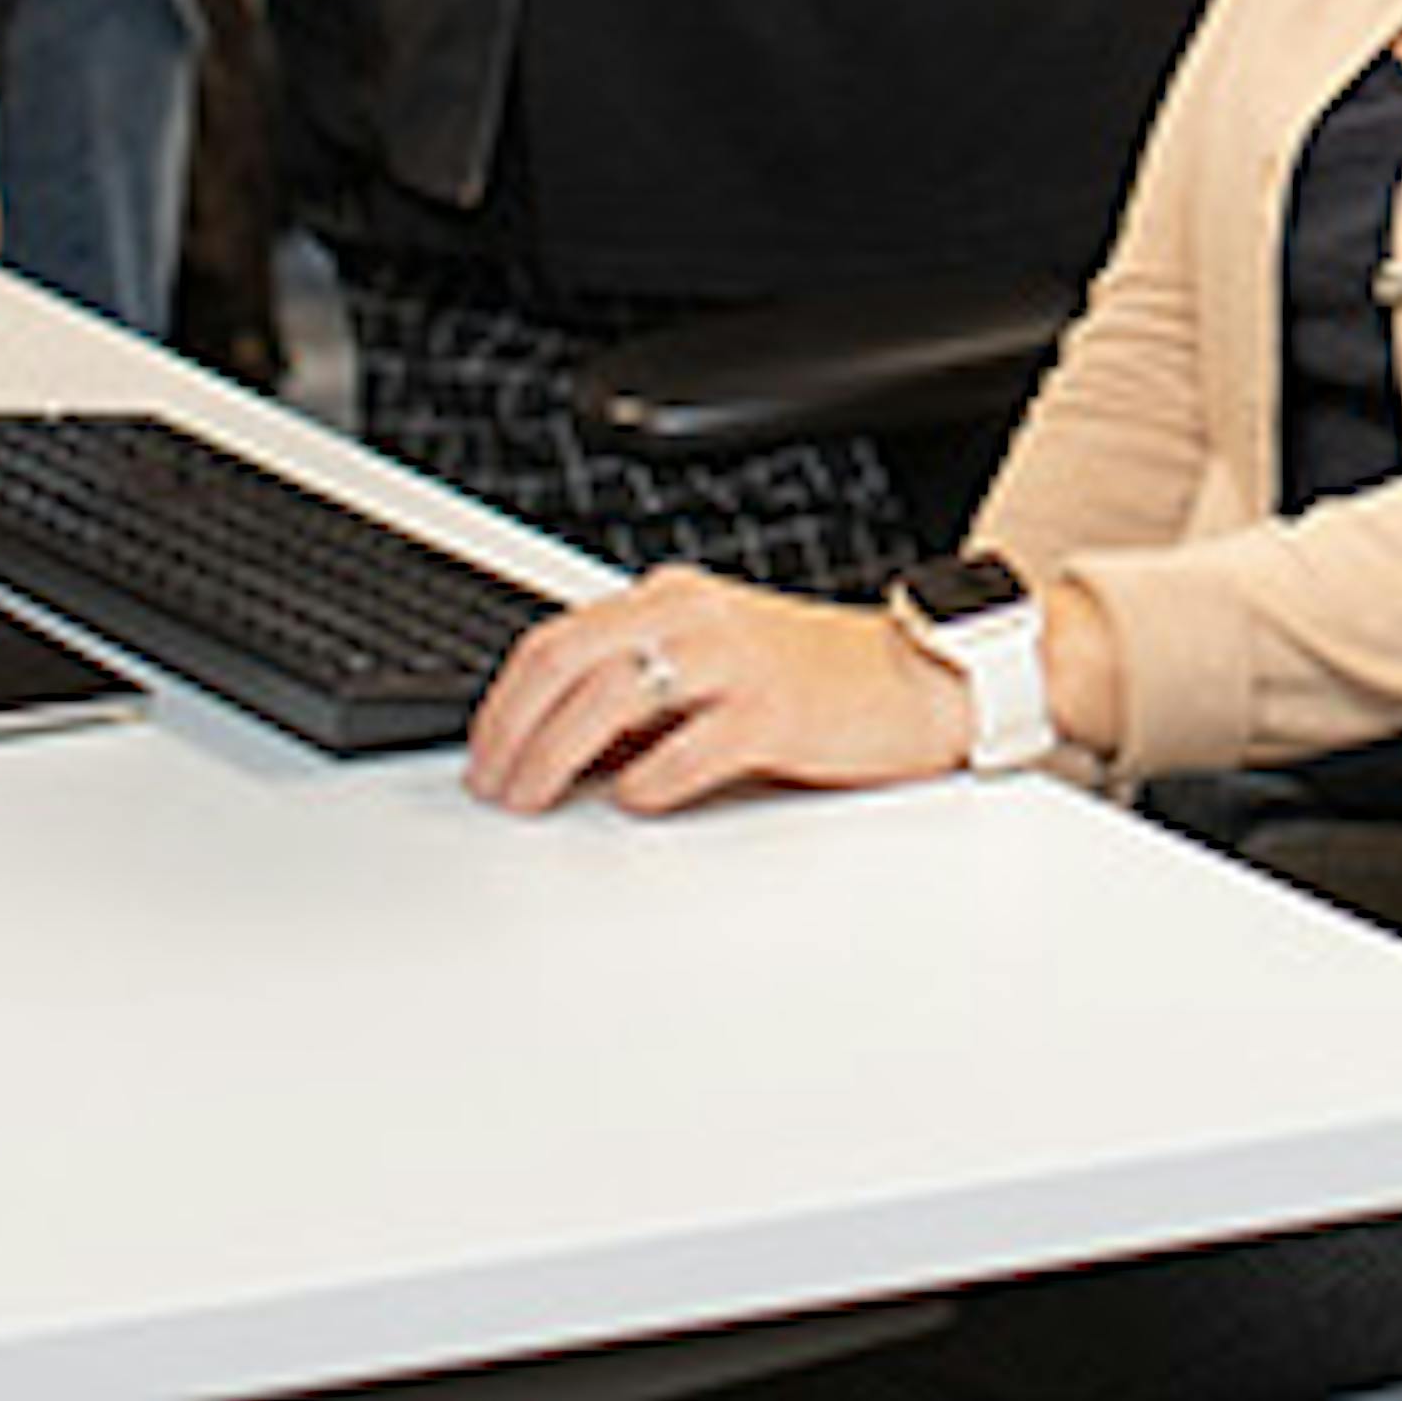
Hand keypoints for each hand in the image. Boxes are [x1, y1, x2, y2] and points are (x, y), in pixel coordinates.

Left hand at [465, 564, 966, 815]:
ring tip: (534, 798)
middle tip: (494, 785)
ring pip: (610, 696)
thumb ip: (642, 696)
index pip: (558, 637)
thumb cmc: (815, 683)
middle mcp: (695, 618)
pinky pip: (687, 745)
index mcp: (674, 601)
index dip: (504, 700)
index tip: (484, 752)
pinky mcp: (774, 710)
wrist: (918, 680)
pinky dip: (645, 777)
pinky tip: (631, 800)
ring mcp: (736, 660)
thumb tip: (561, 751)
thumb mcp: (713, 670)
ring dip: (554, 754)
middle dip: (513, 728)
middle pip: (568, 659)